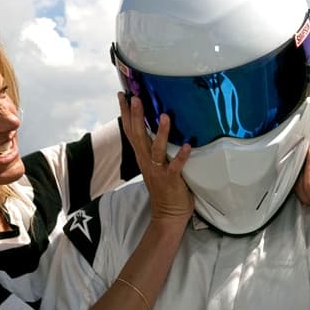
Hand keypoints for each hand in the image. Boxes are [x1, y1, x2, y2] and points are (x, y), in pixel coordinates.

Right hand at [119, 93, 193, 224]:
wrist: (168, 214)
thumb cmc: (165, 187)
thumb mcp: (155, 164)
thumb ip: (155, 147)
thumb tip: (159, 126)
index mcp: (142, 156)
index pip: (130, 131)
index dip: (126, 114)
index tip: (123, 95)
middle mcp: (147, 162)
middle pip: (138, 136)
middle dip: (136, 116)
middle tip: (136, 98)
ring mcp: (158, 171)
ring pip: (156, 150)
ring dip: (160, 133)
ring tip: (164, 116)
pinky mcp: (171, 180)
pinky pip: (175, 167)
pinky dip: (180, 157)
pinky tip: (186, 146)